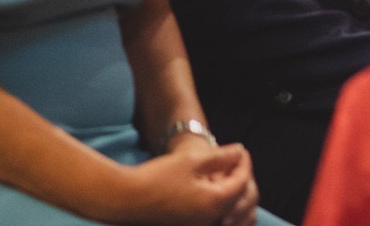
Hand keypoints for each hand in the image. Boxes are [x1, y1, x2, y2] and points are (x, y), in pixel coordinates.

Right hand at [117, 137, 259, 225]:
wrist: (126, 198)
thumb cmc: (158, 177)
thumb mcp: (192, 161)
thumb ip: (221, 157)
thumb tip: (240, 152)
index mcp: (214, 203)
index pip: (242, 183)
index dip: (244, 164)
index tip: (240, 150)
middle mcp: (209, 219)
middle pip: (238, 199)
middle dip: (240, 178)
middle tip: (234, 160)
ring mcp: (197, 225)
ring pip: (227, 210)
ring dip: (230, 191)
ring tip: (223, 172)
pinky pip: (212, 216)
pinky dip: (218, 202)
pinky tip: (208, 187)